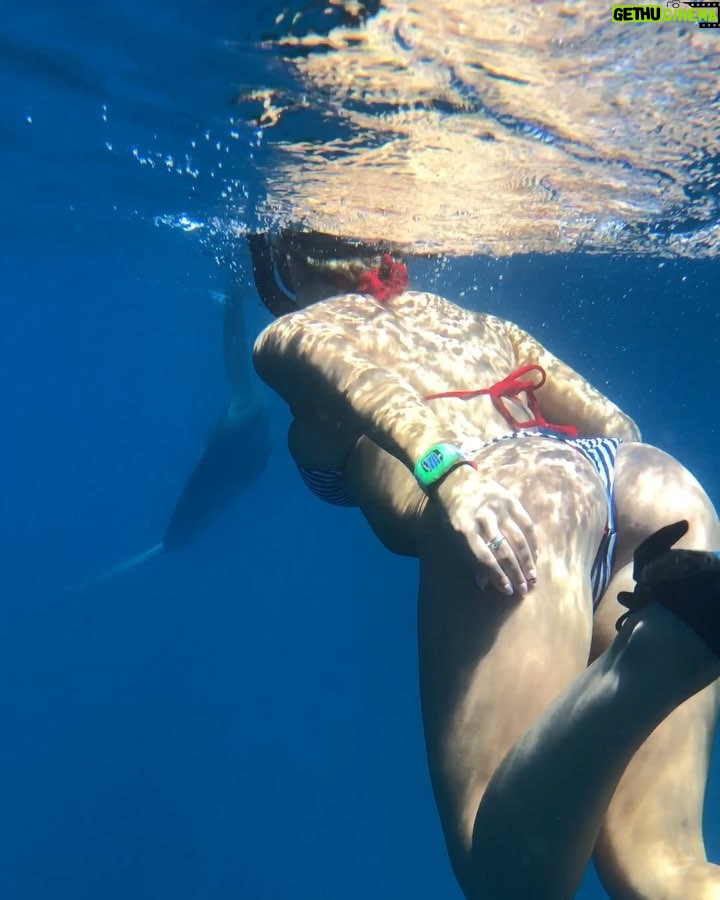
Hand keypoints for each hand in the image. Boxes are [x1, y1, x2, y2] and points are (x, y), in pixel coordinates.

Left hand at [434, 465, 536, 596]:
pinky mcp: (511, 499)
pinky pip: (526, 523)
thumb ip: (469, 557)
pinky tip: (535, 556)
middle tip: (523, 589)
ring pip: (518, 538)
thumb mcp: (453, 534)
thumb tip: (484, 584)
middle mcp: (483, 517)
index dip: (497, 575)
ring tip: (532, 577)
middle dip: (515, 572)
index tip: (507, 590)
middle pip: (503, 549)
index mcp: (464, 527)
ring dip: (527, 560)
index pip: (484, 556)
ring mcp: (498, 507)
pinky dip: (533, 541)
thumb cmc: (453, 512)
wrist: (456, 478)